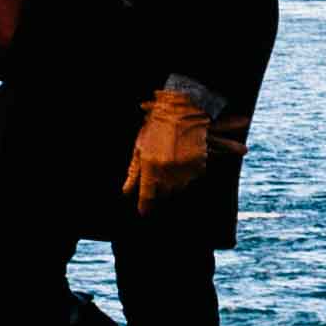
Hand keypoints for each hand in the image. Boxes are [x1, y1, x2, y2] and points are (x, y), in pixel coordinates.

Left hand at [124, 86, 216, 201]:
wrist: (182, 112)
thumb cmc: (157, 128)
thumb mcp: (140, 147)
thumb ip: (133, 172)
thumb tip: (126, 192)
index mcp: (150, 166)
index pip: (147, 196)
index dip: (145, 207)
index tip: (143, 212)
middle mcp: (168, 171)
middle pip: (163, 194)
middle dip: (159, 191)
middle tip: (157, 178)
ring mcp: (185, 169)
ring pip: (178, 188)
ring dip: (172, 184)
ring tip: (170, 165)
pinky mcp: (199, 166)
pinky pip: (191, 180)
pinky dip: (186, 176)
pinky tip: (181, 161)